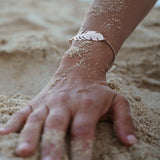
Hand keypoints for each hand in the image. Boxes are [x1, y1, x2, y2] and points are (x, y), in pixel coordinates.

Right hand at [0, 66, 136, 159]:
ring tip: (22, 153)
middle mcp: (65, 103)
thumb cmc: (99, 89)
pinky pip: (24, 112)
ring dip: (29, 136)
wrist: (80, 69)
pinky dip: (13, 123)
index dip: (82, 151)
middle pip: (57, 126)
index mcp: (86, 104)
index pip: (83, 131)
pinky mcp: (38, 100)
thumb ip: (124, 120)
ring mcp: (49, 102)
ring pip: (37, 119)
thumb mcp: (117, 100)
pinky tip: (3, 135)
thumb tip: (130, 142)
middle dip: (51, 146)